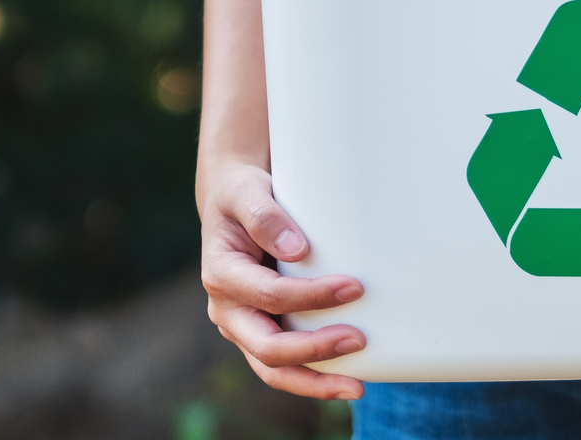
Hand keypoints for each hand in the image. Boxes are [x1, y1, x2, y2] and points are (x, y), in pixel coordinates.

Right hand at [199, 161, 367, 398]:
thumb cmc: (242, 196)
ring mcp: (243, 326)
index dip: (311, 296)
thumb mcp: (247, 193)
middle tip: (359, 340)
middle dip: (314, 350)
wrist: (231, 204)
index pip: (269, 295)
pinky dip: (312, 376)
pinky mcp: (261, 331)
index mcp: (221, 274)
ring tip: (356, 387)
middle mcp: (227, 309)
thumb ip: (266, 217)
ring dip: (314, 381)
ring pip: (273, 369)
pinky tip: (346, 378)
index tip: (353, 287)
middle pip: (267, 347)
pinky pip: (283, 365)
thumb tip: (297, 250)